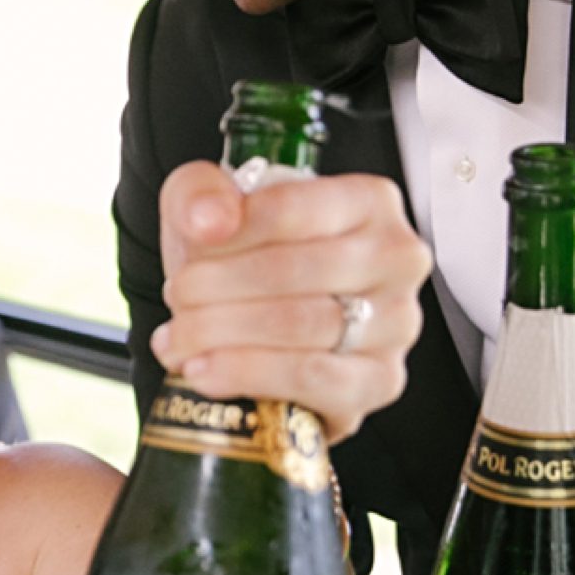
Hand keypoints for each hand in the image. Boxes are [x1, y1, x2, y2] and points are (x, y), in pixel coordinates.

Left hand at [153, 164, 428, 445]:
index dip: (232, 231)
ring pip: (303, 324)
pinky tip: (203, 370)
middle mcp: (397, 259)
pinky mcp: (380, 380)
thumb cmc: (246, 254)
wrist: (259, 321)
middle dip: (217, 286)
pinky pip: (312, 378)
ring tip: (178, 338)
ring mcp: (396, 324)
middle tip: (176, 296)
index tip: (192, 247)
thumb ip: (201, 193)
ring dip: (223, 331)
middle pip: (295, 270)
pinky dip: (247, 374)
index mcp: (369, 201)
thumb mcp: (213, 206)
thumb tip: (211, 220)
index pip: (294, 208)